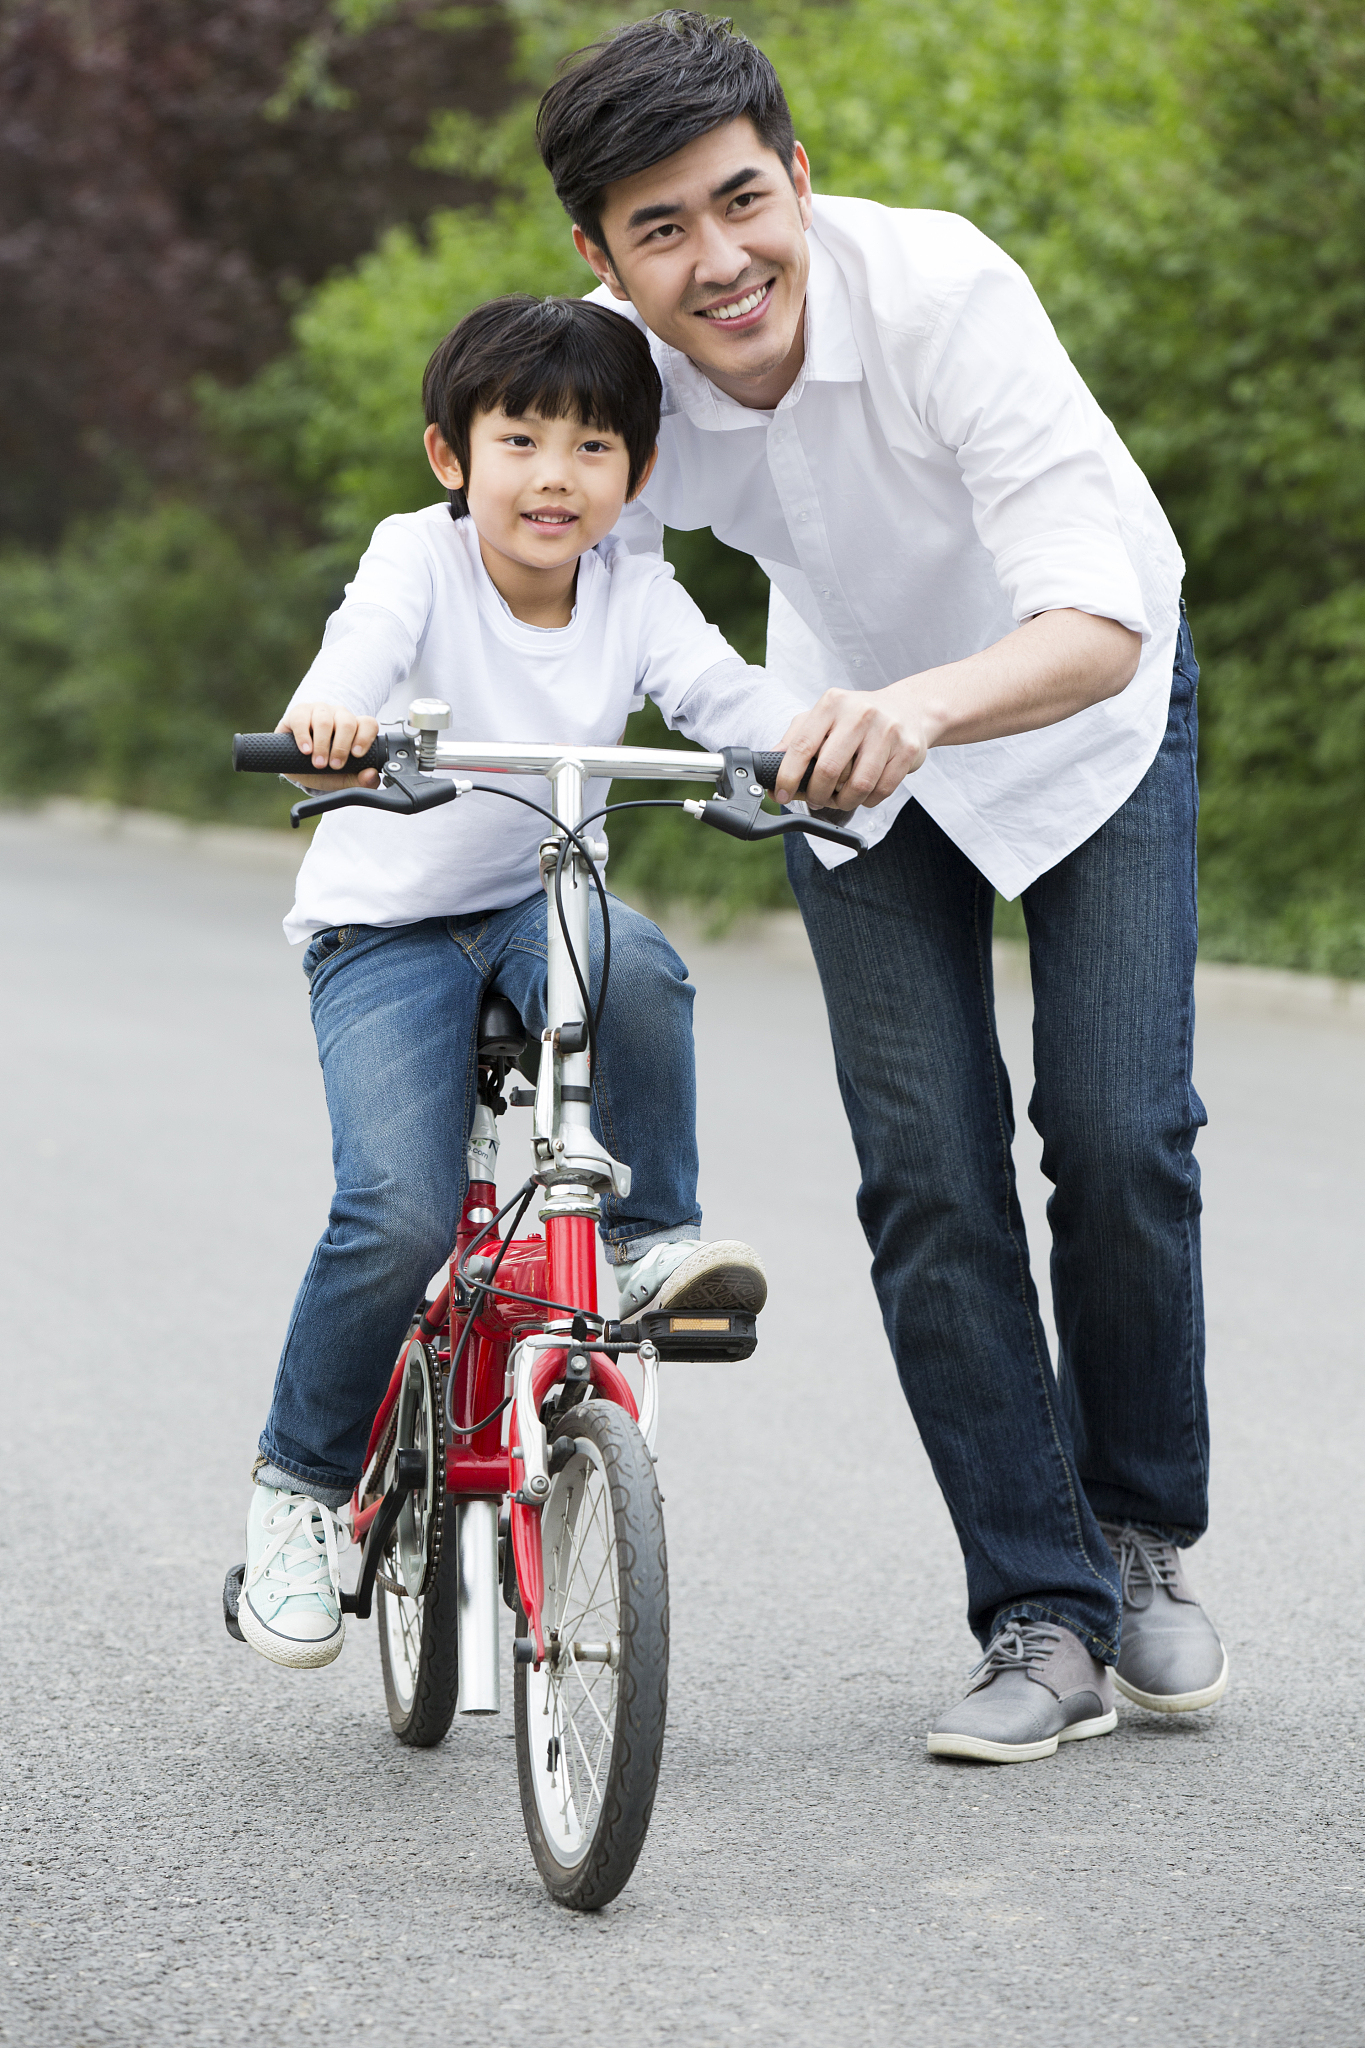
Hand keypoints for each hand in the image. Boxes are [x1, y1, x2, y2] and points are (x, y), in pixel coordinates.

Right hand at [276, 703, 381, 790]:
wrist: (295, 764)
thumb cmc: (323, 767)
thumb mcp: (342, 778)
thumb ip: (360, 779)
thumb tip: (371, 776)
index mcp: (355, 727)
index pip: (368, 724)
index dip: (365, 738)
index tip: (357, 755)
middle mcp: (339, 716)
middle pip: (347, 723)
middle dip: (341, 747)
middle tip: (334, 765)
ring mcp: (319, 711)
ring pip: (325, 721)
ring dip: (322, 745)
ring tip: (318, 763)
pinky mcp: (299, 712)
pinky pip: (302, 720)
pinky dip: (304, 737)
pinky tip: (306, 750)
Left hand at [774, 680, 932, 809]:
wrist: (909, 709)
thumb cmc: (858, 717)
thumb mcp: (824, 717)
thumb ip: (796, 738)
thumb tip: (769, 762)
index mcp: (832, 704)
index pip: (803, 746)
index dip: (788, 776)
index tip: (783, 794)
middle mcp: (860, 714)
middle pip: (829, 770)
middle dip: (818, 795)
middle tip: (816, 800)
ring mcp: (887, 731)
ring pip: (858, 786)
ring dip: (844, 802)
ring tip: (841, 798)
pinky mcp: (908, 750)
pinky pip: (881, 791)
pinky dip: (868, 801)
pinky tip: (864, 793)